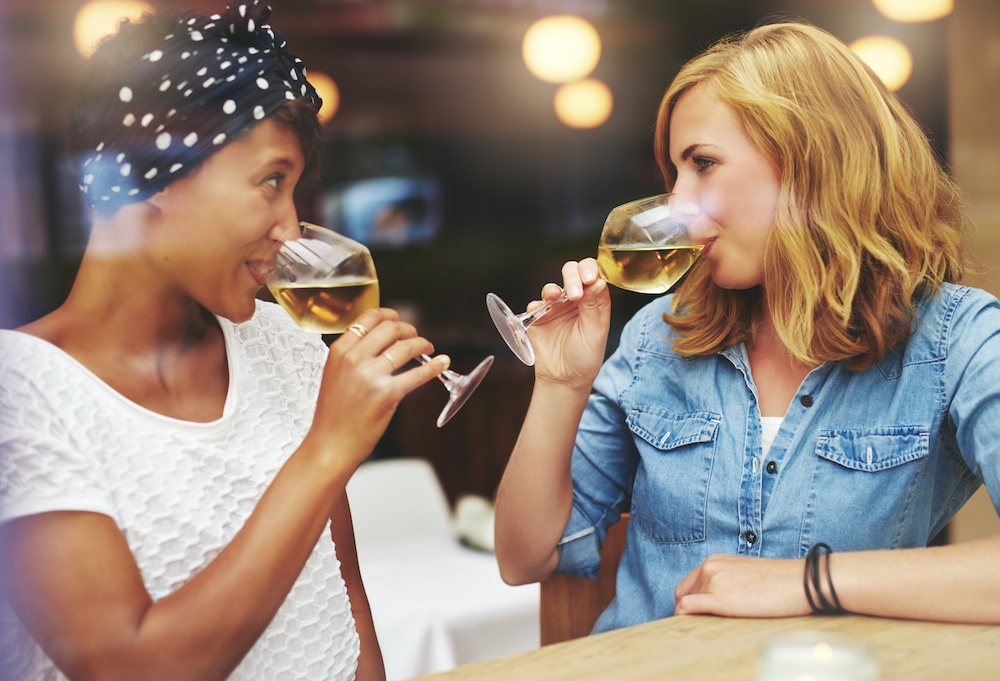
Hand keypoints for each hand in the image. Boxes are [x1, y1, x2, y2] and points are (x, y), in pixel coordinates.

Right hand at [307, 307, 447, 466]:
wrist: (329, 444)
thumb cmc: (333, 415)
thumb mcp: (334, 375)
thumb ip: (352, 355)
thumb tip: (379, 341)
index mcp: (339, 351)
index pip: (369, 317)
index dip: (390, 315)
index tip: (399, 320)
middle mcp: (354, 359)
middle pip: (391, 327)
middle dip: (409, 329)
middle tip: (415, 337)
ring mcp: (370, 376)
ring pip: (406, 346)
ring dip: (422, 344)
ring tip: (428, 350)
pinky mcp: (387, 394)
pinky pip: (417, 374)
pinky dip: (434, 367)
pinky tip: (442, 363)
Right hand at [528, 259, 610, 389]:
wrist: (564, 379)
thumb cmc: (585, 358)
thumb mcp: (595, 334)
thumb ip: (594, 307)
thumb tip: (598, 282)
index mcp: (594, 301)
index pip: (593, 275)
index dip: (591, 270)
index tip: (589, 278)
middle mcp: (575, 300)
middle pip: (572, 274)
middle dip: (572, 277)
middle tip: (573, 293)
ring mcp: (556, 308)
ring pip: (552, 287)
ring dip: (552, 288)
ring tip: (553, 296)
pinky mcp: (539, 318)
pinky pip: (535, 306)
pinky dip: (536, 306)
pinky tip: (540, 312)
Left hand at [674, 554, 811, 617]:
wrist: (799, 582)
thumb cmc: (777, 582)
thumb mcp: (742, 573)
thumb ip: (723, 581)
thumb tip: (712, 600)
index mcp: (714, 561)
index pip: (687, 585)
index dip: (687, 602)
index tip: (695, 616)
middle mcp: (710, 568)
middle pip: (684, 595)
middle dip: (689, 611)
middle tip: (702, 625)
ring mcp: (713, 582)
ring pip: (685, 604)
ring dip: (692, 617)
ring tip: (709, 627)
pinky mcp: (720, 599)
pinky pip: (688, 608)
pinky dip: (685, 617)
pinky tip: (696, 626)